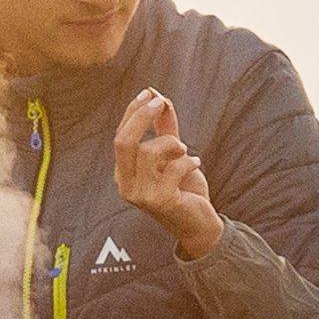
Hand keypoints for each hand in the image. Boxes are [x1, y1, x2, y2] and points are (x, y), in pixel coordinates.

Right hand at [108, 89, 222, 261]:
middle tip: (160, 102)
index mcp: (124, 172)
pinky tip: (196, 163)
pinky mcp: (161, 201)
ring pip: (148, 152)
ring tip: (184, 149)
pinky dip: (189, 160)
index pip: (120, 136)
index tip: (150, 94)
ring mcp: (141, 195)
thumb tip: (156, 94)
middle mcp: (126, 185)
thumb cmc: (183, 188)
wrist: (198, 224)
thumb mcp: (172, 154)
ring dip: (171, 143)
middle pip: (123, 142)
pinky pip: (173, 168)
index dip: (133, 112)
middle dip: (141, 117)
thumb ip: (164, 127)